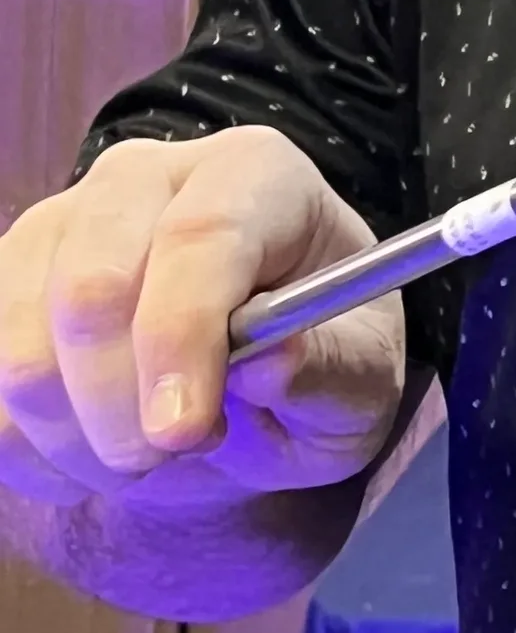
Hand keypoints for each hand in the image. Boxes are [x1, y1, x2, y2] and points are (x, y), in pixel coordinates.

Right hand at [0, 130, 406, 509]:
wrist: (253, 368)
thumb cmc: (319, 355)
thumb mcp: (362, 377)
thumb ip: (331, 369)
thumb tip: (273, 362)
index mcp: (256, 174)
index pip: (202, 235)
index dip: (180, 336)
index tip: (179, 432)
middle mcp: (147, 176)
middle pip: (91, 284)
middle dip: (116, 402)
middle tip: (165, 458)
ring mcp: (62, 222)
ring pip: (19, 338)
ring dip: (70, 434)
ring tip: (139, 458)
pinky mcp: (5, 278)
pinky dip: (25, 443)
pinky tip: (85, 455)